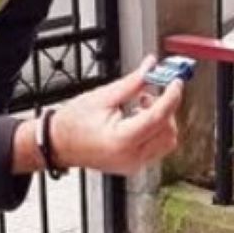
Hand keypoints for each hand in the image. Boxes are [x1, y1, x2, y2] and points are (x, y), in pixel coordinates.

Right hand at [50, 55, 182, 174]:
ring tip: (141, 105)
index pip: (158, 117)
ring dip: (162, 119)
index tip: (176, 81)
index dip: (171, 96)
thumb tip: (150, 67)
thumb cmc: (73, 123)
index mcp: (121, 140)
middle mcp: (130, 157)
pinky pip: (158, 147)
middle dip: (165, 108)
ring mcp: (133, 164)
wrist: (58, 143)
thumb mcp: (103, 96)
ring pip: (167, 140)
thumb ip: (132, 83)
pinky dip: (156, 129)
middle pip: (168, 131)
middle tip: (151, 91)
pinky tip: (138, 117)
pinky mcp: (134, 165)